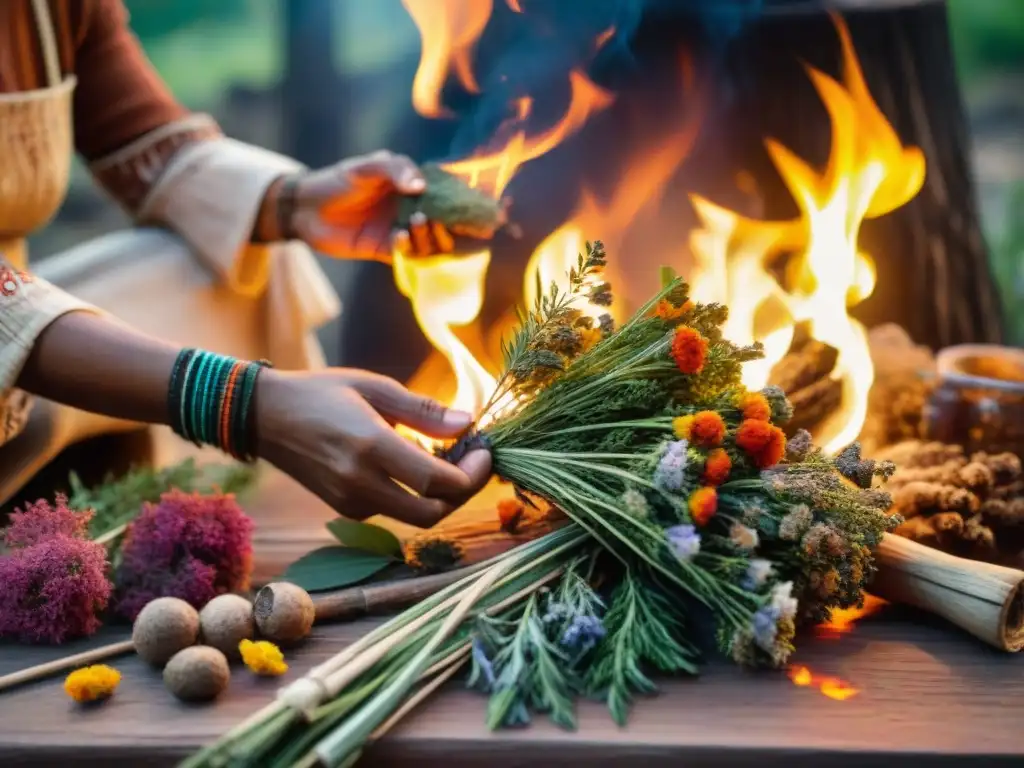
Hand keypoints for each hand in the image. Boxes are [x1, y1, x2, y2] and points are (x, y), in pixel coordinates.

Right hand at [254, 367, 491, 526]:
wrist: (265, 417)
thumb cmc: (322, 393)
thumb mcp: (374, 388)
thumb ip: (423, 411)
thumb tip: (468, 423)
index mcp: (371, 447)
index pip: (437, 481)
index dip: (472, 473)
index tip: (485, 449)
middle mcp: (361, 482)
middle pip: (433, 512)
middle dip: (464, 492)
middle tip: (476, 463)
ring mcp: (351, 501)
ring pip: (416, 516)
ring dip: (442, 495)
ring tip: (450, 458)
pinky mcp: (346, 509)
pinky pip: (394, 511)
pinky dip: (416, 494)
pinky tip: (418, 465)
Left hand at [277, 151, 458, 262]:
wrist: (305, 209)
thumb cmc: (337, 181)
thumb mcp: (367, 167)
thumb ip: (395, 169)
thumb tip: (421, 186)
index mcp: (413, 187)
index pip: (447, 194)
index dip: (465, 201)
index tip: (480, 206)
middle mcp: (412, 210)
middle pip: (445, 223)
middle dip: (451, 224)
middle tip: (448, 220)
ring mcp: (401, 232)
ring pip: (430, 243)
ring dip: (429, 236)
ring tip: (417, 222)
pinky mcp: (387, 252)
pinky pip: (408, 257)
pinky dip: (409, 249)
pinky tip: (399, 238)